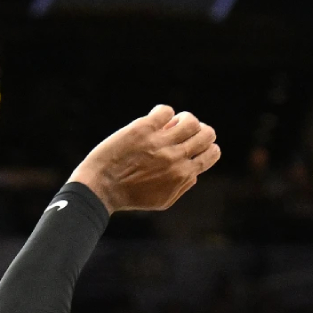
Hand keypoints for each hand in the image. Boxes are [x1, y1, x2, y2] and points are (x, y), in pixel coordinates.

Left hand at [68, 105, 219, 213]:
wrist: (99, 187)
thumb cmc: (129, 197)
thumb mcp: (162, 201)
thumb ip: (183, 186)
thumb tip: (195, 171)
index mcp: (183, 174)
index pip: (213, 153)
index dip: (208, 147)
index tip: (194, 146)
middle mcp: (175, 157)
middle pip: (206, 133)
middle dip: (199, 131)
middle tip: (183, 133)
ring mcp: (159, 142)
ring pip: (190, 120)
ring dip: (184, 119)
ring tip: (170, 124)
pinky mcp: (142, 129)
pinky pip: (164, 111)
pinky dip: (163, 113)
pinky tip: (154, 120)